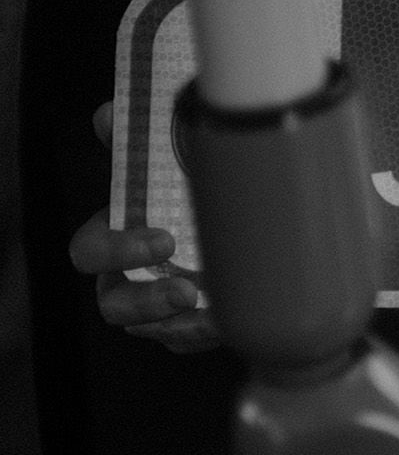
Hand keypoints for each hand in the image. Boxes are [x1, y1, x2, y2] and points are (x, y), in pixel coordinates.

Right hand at [70, 103, 218, 353]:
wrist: (253, 216)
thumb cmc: (195, 180)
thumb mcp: (176, 154)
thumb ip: (142, 136)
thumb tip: (108, 113)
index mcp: (118, 232)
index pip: (89, 251)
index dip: (115, 251)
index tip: (162, 238)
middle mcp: (128, 274)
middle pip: (111, 303)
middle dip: (144, 301)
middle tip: (185, 290)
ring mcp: (154, 305)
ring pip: (147, 329)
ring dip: (176, 324)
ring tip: (211, 312)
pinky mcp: (183, 326)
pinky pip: (183, 341)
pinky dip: (202, 334)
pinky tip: (227, 321)